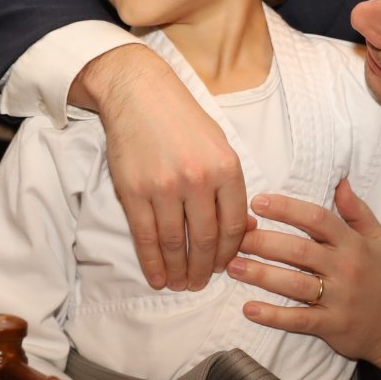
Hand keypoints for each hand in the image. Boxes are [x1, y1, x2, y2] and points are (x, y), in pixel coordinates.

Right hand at [79, 45, 247, 290]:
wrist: (140, 94)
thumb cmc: (184, 120)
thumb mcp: (221, 146)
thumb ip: (231, 187)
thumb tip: (246, 228)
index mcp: (226, 168)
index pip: (234, 224)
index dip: (229, 251)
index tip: (224, 266)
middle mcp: (198, 180)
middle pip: (205, 238)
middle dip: (204, 268)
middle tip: (201, 284)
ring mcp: (165, 187)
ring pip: (175, 242)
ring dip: (179, 270)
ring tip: (181, 285)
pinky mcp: (134, 191)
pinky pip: (145, 236)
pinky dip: (152, 262)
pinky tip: (158, 276)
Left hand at [229, 179, 380, 373]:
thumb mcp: (378, 240)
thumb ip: (357, 211)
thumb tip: (340, 181)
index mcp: (354, 244)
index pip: (317, 219)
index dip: (286, 209)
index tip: (258, 202)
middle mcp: (346, 268)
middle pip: (299, 251)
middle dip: (263, 242)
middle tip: (235, 237)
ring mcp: (339, 298)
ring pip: (294, 284)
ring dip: (260, 275)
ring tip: (233, 266)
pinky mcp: (331, 325)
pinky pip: (298, 320)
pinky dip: (272, 316)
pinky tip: (248, 309)